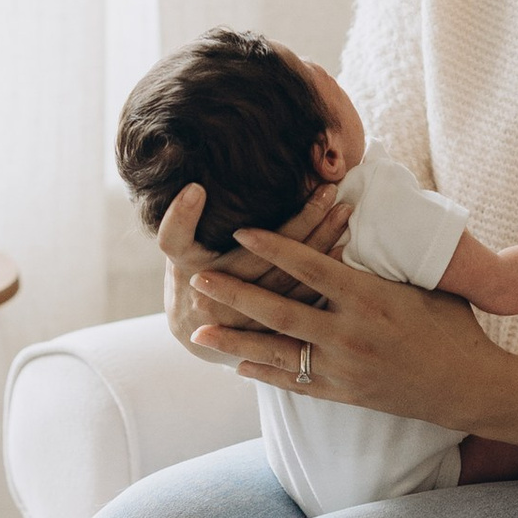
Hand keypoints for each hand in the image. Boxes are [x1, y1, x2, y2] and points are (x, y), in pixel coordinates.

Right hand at [155, 176, 350, 371]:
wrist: (198, 333)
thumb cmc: (192, 274)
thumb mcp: (182, 246)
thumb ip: (187, 219)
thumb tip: (196, 181)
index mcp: (184, 267)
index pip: (174, 238)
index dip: (181, 216)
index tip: (196, 188)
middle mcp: (208, 296)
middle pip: (256, 258)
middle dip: (298, 222)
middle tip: (326, 191)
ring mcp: (237, 321)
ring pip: (285, 282)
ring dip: (318, 244)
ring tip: (342, 213)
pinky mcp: (264, 335)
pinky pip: (299, 304)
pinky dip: (322, 276)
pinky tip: (342, 251)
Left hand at [192, 225, 509, 434]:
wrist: (471, 385)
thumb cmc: (452, 323)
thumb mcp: (423, 282)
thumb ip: (383, 260)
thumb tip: (354, 221)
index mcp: (370, 298)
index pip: (310, 267)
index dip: (273, 246)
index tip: (241, 230)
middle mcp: (351, 335)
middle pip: (280, 311)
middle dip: (236, 295)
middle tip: (198, 280)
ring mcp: (345, 369)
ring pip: (278, 354)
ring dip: (235, 342)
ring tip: (199, 333)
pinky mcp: (345, 394)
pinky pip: (295, 384)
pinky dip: (264, 374)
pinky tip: (237, 365)